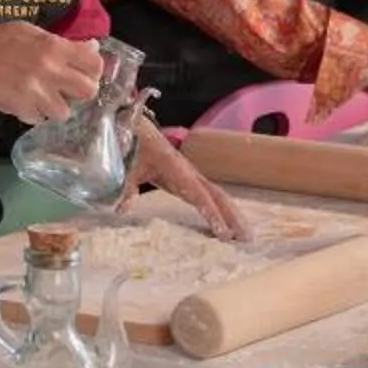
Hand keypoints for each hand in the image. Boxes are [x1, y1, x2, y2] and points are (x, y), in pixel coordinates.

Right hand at [0, 22, 102, 123]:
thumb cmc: (1, 39)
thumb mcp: (35, 33)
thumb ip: (64, 44)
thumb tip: (92, 48)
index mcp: (55, 47)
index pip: (95, 64)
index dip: (93, 71)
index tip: (84, 73)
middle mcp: (50, 70)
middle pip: (88, 91)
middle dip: (81, 92)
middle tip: (69, 90)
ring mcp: (35, 91)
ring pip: (65, 112)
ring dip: (57, 108)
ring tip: (45, 99)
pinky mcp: (20, 108)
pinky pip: (40, 120)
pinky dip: (36, 114)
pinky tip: (27, 103)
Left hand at [127, 118, 250, 237]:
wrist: (137, 129)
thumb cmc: (134, 148)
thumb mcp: (127, 168)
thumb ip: (126, 189)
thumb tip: (122, 209)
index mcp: (176, 168)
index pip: (198, 194)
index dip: (211, 212)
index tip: (223, 231)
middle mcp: (189, 172)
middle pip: (217, 195)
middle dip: (232, 216)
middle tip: (246, 238)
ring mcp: (192, 175)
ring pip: (217, 194)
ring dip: (232, 213)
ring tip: (246, 235)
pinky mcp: (189, 178)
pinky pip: (209, 194)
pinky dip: (222, 208)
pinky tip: (228, 223)